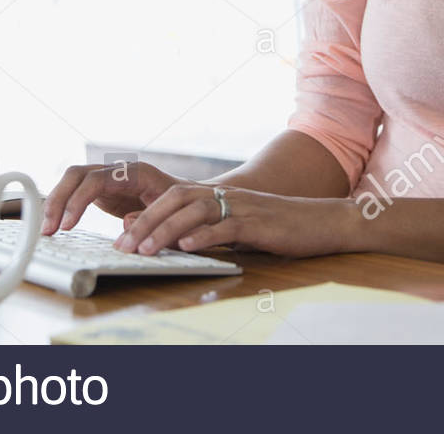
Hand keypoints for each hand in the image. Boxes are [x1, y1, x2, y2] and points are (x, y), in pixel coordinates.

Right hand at [41, 161, 186, 234]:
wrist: (190, 201)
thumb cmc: (184, 208)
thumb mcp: (173, 215)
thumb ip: (153, 219)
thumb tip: (128, 225)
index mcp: (136, 173)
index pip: (97, 180)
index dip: (78, 201)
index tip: (68, 226)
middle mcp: (118, 171)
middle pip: (77, 174)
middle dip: (59, 200)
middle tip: (48, 229)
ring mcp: (108, 179)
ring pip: (72, 181)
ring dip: (56, 203)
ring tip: (46, 230)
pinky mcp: (103, 191)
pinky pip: (76, 192)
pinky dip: (63, 206)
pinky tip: (55, 224)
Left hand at [113, 184, 353, 257]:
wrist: (322, 222)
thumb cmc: (278, 228)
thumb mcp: (237, 228)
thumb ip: (206, 230)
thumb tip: (170, 240)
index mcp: (218, 196)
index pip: (172, 198)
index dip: (144, 215)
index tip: (121, 237)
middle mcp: (226, 196)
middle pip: (176, 200)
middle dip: (146, 221)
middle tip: (123, 245)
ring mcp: (243, 207)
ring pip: (197, 211)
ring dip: (167, 230)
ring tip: (146, 248)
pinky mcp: (260, 223)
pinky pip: (228, 226)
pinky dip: (206, 235)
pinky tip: (189, 245)